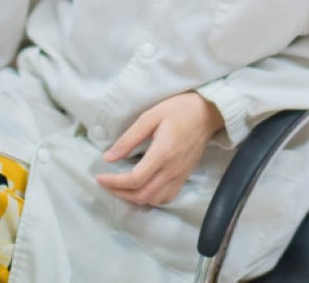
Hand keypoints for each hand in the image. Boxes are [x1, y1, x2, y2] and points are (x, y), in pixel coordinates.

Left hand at [96, 92, 223, 206]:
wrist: (208, 113)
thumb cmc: (179, 110)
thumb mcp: (150, 116)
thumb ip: (129, 138)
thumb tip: (109, 157)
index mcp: (163, 154)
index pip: (135, 179)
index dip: (114, 182)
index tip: (100, 177)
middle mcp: (172, 170)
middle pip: (142, 195)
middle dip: (120, 193)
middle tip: (106, 184)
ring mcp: (180, 176)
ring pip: (154, 199)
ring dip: (134, 198)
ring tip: (120, 188)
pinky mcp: (184, 177)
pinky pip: (167, 197)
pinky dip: (151, 199)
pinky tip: (142, 189)